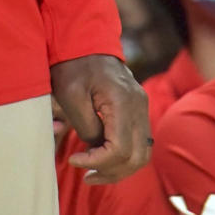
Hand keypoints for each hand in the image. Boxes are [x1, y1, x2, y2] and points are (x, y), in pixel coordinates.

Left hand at [51, 54, 150, 185]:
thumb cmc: (73, 65)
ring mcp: (142, 108)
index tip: (74, 160)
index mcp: (123, 102)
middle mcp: (140, 107)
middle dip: (111, 172)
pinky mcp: (138, 110)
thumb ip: (87, 128)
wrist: (84, 39)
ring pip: (142, 154)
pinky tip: (102, 158)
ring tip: (93, 173)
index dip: (98, 162)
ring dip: (119, 169)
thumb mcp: (72, 96)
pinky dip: (124, 156)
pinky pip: (139, 142)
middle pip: (137, 157)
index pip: (120, 149)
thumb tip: (96, 151)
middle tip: (85, 174)